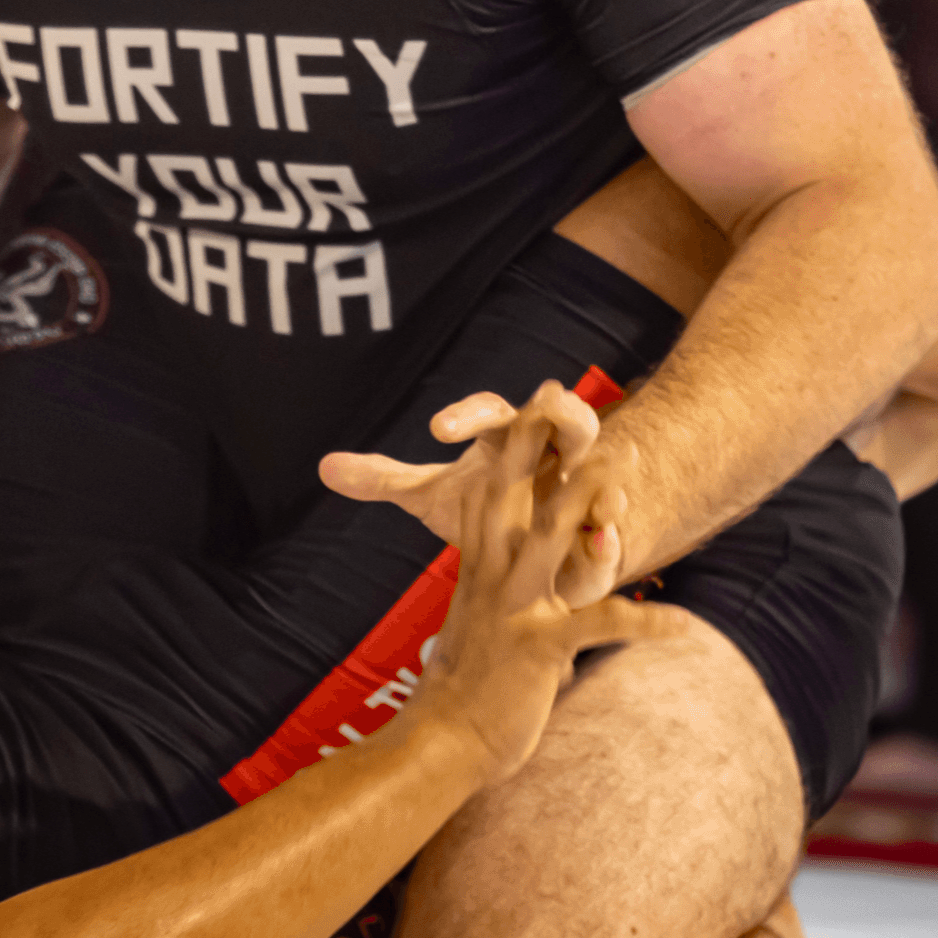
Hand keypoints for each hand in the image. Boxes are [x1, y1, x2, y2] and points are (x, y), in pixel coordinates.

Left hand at [320, 385, 630, 605]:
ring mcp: (585, 481)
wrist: (541, 540)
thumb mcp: (437, 497)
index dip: (465, 414)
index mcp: (507, 436)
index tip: (436, 428)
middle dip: (559, 407)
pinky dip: (610, 529)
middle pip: (562, 414)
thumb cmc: (489, 507)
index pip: (488, 411)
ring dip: (596, 463)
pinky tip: (604, 536)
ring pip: (599, 459)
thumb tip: (323, 468)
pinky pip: (614, 521)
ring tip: (591, 467)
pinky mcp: (605, 524)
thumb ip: (388, 481)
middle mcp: (551, 449)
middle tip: (551, 397)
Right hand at [402, 380, 689, 782]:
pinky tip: (686, 625)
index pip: (492, 489)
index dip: (513, 443)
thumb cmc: (465, 681)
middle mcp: (493, 575)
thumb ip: (489, 576)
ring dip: (592, 498)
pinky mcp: (538, 647)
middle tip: (580, 403)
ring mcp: (515, 607)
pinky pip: (600, 628)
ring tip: (629, 463)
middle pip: (519, 495)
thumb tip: (494, 550)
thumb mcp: (475, 614)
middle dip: (547, 446)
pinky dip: (645, 623)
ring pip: (552, 537)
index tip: (532, 401)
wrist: (443, 740)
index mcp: (480, 565)